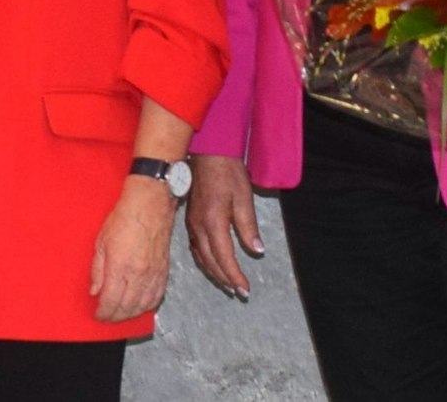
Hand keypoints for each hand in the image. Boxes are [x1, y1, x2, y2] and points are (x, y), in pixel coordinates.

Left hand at [88, 176, 176, 322]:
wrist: (150, 205)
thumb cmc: (124, 218)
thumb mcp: (101, 242)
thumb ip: (97, 270)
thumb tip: (95, 291)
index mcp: (119, 266)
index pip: (110, 300)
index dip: (103, 312)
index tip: (98, 315)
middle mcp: (138, 274)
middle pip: (126, 307)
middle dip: (115, 317)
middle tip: (107, 318)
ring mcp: (153, 274)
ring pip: (142, 306)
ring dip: (130, 315)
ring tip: (121, 315)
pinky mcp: (163, 271)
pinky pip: (156, 297)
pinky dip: (147, 306)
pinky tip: (140, 307)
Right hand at [184, 154, 263, 299]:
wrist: (207, 154)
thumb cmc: (228, 173)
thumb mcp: (244, 197)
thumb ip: (248, 226)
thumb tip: (257, 251)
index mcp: (213, 222)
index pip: (224, 257)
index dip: (234, 275)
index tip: (245, 289)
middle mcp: (199, 227)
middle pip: (210, 261)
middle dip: (225, 279)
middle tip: (239, 292)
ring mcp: (191, 224)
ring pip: (200, 257)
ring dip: (214, 273)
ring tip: (227, 284)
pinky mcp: (190, 220)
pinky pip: (195, 248)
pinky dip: (204, 261)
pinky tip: (211, 264)